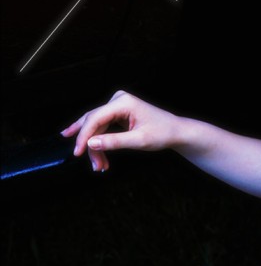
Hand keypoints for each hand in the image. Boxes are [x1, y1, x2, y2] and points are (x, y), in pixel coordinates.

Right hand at [61, 90, 181, 171]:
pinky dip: (100, 142)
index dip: (84, 136)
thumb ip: (114, 142)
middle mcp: (118, 100)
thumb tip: (90, 144)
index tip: (77, 152)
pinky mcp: (118, 113)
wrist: (177, 132)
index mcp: (123, 102)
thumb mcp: (139, 140)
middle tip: (92, 164)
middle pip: (94, 123)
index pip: (95, 118)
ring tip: (98, 165)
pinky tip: (92, 153)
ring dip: (95, 147)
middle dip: (90, 145)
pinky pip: (102, 127)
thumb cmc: (163, 133)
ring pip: (96, 127)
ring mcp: (117, 105)